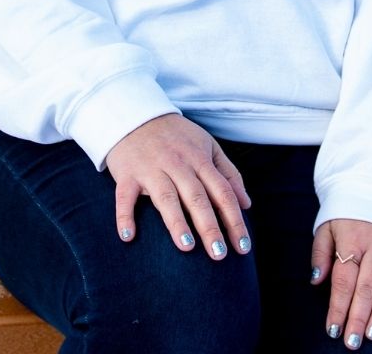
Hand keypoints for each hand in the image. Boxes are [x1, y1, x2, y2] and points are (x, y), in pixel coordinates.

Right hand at [106, 114, 251, 259]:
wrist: (137, 116)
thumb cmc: (177, 137)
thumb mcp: (208, 146)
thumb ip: (229, 174)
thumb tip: (246, 204)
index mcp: (200, 159)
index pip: (222, 192)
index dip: (234, 220)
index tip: (243, 247)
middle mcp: (178, 164)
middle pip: (197, 197)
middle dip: (209, 227)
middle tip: (219, 255)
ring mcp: (151, 169)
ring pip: (166, 196)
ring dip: (176, 221)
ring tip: (187, 247)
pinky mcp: (128, 174)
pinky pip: (125, 196)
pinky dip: (125, 216)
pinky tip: (128, 237)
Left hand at [311, 218, 371, 347]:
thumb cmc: (346, 210)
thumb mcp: (326, 225)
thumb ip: (321, 254)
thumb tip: (317, 281)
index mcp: (352, 240)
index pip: (344, 281)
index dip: (338, 307)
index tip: (333, 329)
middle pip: (367, 289)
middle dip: (359, 318)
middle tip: (352, 342)